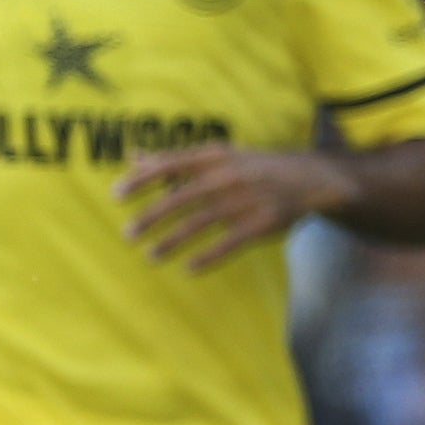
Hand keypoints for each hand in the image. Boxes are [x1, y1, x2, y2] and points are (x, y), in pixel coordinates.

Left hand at [115, 147, 352, 269]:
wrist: (308, 178)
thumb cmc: (251, 167)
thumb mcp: (215, 156)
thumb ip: (173, 160)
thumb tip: (131, 157)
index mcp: (213, 157)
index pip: (169, 165)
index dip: (141, 180)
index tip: (116, 196)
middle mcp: (227, 177)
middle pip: (181, 198)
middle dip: (151, 218)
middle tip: (127, 235)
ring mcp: (246, 201)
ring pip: (201, 224)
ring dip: (172, 241)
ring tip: (151, 256)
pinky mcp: (262, 224)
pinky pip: (229, 244)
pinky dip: (208, 257)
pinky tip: (189, 268)